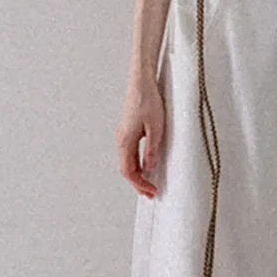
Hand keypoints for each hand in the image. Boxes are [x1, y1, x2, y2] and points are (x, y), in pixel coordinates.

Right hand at [115, 81, 164, 199]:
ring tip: (149, 184)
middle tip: (151, 194)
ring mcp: (123, 135)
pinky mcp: (128, 131)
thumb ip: (151, 150)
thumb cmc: (148, 101)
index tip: (151, 192)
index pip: (129, 171)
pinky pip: (130, 153)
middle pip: (126, 169)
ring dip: (137, 175)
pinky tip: (146, 167)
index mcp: (125, 141)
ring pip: (127, 162)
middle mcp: (121, 140)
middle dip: (138, 183)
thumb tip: (149, 169)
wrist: (141, 83)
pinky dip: (136, 164)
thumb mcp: (156, 128)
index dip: (140, 184)